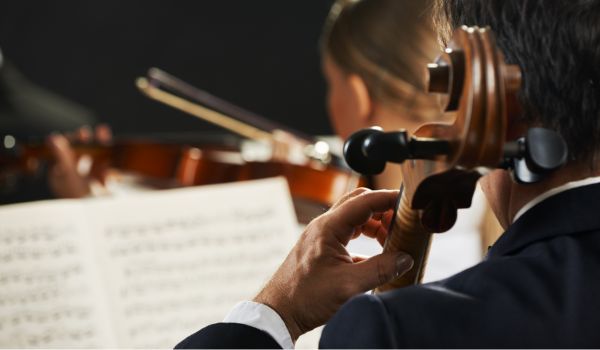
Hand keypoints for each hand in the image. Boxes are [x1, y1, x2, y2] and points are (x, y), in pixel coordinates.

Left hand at [47, 124, 111, 197]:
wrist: (101, 218)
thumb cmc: (81, 200)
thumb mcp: (70, 176)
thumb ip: (62, 156)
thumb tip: (52, 138)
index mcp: (60, 178)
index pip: (61, 155)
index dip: (68, 143)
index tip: (75, 134)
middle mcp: (74, 179)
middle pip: (78, 155)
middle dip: (84, 143)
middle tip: (87, 133)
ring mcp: (89, 182)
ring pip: (93, 158)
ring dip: (98, 146)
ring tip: (103, 133)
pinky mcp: (103, 185)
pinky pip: (105, 167)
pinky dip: (108, 158)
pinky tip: (111, 150)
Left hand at [253, 188, 413, 341]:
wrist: (279, 312)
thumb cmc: (306, 297)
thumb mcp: (349, 285)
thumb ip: (380, 270)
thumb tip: (405, 258)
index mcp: (328, 227)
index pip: (364, 201)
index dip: (389, 199)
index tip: (409, 203)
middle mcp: (324, 226)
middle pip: (359, 204)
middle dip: (383, 211)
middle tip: (402, 226)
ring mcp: (322, 236)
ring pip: (355, 218)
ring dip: (375, 226)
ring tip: (391, 243)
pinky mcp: (322, 248)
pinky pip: (348, 234)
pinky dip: (365, 239)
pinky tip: (376, 258)